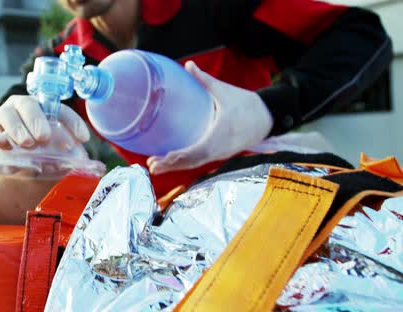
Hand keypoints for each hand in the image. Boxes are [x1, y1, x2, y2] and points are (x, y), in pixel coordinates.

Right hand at [0, 95, 89, 149]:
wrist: (4, 156)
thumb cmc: (33, 149)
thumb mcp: (51, 151)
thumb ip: (64, 155)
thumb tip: (83, 166)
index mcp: (43, 109)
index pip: (60, 111)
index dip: (73, 122)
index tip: (83, 138)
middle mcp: (21, 107)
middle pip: (29, 106)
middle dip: (37, 121)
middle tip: (44, 138)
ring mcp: (2, 116)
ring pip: (8, 115)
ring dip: (18, 129)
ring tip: (27, 144)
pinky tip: (3, 145)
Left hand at [147, 61, 272, 174]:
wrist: (267, 116)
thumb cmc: (245, 103)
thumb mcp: (224, 91)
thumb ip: (204, 79)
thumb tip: (188, 65)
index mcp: (221, 133)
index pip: (198, 150)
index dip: (180, 156)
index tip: (164, 158)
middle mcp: (220, 147)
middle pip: (192, 161)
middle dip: (171, 165)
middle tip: (151, 166)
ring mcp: (220, 153)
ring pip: (195, 163)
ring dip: (175, 167)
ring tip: (154, 168)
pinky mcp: (220, 153)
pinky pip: (200, 161)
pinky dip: (185, 164)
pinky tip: (170, 163)